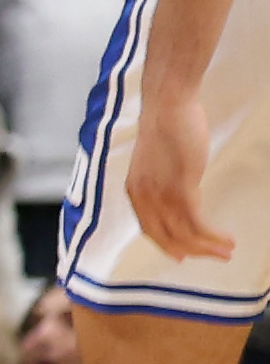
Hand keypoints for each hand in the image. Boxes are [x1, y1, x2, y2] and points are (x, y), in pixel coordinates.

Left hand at [132, 84, 238, 269]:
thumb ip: (163, 181)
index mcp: (135, 190)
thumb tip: (180, 193)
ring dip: (209, 247)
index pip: (149, 228)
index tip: (183, 256)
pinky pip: (196, 223)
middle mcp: (143, 196)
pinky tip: (227, 238)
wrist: (168, 105)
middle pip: (166, 237)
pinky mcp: (181, 186)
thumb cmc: (167, 127)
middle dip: (192, 252)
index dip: (167, 245)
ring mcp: (161, 193)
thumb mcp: (157, 161)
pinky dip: (213, 236)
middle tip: (216, 258)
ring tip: (228, 251)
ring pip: (184, 234)